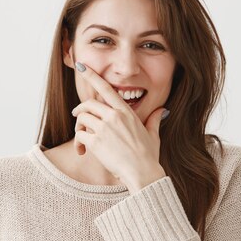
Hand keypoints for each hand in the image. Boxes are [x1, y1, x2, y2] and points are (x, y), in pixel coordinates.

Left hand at [71, 61, 167, 193]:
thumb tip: (162, 110)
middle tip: (77, 117)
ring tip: (82, 140)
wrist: (143, 174)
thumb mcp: (153, 135)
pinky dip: (78, 142)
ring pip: (81, 118)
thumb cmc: (148, 157)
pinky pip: (79, 135)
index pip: (106, 88)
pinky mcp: (96, 142)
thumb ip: (154, 119)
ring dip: (78, 128)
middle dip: (80, 110)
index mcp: (126, 112)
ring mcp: (105, 128)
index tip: (82, 66)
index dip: (92, 75)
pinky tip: (83, 151)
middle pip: (88, 103)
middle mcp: (114, 116)